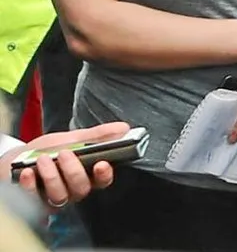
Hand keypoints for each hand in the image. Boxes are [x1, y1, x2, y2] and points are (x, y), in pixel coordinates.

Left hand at [3, 121, 126, 209]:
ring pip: (60, 196)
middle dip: (73, 171)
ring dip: (52, 176)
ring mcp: (55, 198)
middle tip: (65, 153)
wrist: (18, 159)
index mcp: (87, 174)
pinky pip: (35, 199)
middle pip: (82, 188)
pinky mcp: (35, 203)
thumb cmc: (49, 150)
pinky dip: (31, 184)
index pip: (103, 180)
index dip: (104, 175)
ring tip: (43, 159)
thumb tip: (123, 128)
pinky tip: (29, 172)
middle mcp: (73, 189)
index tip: (102, 163)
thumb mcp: (73, 138)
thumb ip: (97, 135)